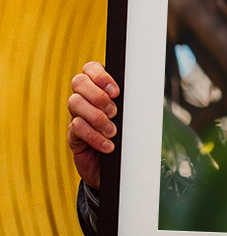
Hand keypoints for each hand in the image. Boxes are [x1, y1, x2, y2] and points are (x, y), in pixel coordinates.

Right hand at [67, 62, 119, 188]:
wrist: (116, 167)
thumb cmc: (126, 136)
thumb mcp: (130, 117)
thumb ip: (130, 103)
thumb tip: (143, 92)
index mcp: (99, 88)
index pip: (90, 68)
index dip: (100, 75)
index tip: (116, 91)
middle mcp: (84, 98)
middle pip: (78, 82)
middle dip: (98, 95)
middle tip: (114, 112)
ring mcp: (76, 115)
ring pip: (75, 103)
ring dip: (97, 117)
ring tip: (112, 131)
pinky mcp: (73, 135)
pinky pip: (77, 127)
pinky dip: (94, 136)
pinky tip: (108, 146)